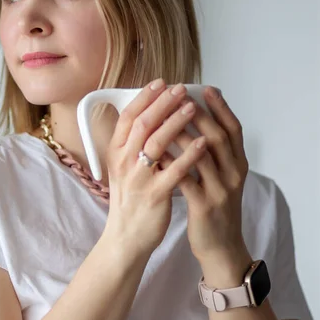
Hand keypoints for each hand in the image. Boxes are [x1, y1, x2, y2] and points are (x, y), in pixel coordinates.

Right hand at [104, 79, 208, 260]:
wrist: (127, 236)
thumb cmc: (130, 198)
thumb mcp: (124, 168)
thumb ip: (133, 143)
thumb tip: (150, 115)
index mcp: (116, 152)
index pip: (127, 117)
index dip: (144, 98)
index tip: (161, 83)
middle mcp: (124, 162)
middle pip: (142, 124)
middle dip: (162, 103)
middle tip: (181, 88)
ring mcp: (138, 178)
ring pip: (156, 143)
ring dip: (176, 123)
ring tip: (193, 108)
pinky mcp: (154, 195)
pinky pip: (174, 171)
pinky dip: (189, 155)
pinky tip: (203, 142)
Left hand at [157, 87, 249, 266]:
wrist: (221, 247)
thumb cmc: (216, 207)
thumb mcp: (223, 178)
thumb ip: (215, 154)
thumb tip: (199, 123)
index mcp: (239, 165)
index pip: (234, 129)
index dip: (222, 107)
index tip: (206, 88)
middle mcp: (234, 174)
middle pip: (219, 136)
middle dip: (200, 114)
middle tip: (182, 96)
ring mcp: (220, 190)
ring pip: (203, 155)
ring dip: (183, 134)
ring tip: (165, 117)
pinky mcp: (204, 206)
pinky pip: (186, 179)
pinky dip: (172, 163)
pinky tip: (157, 151)